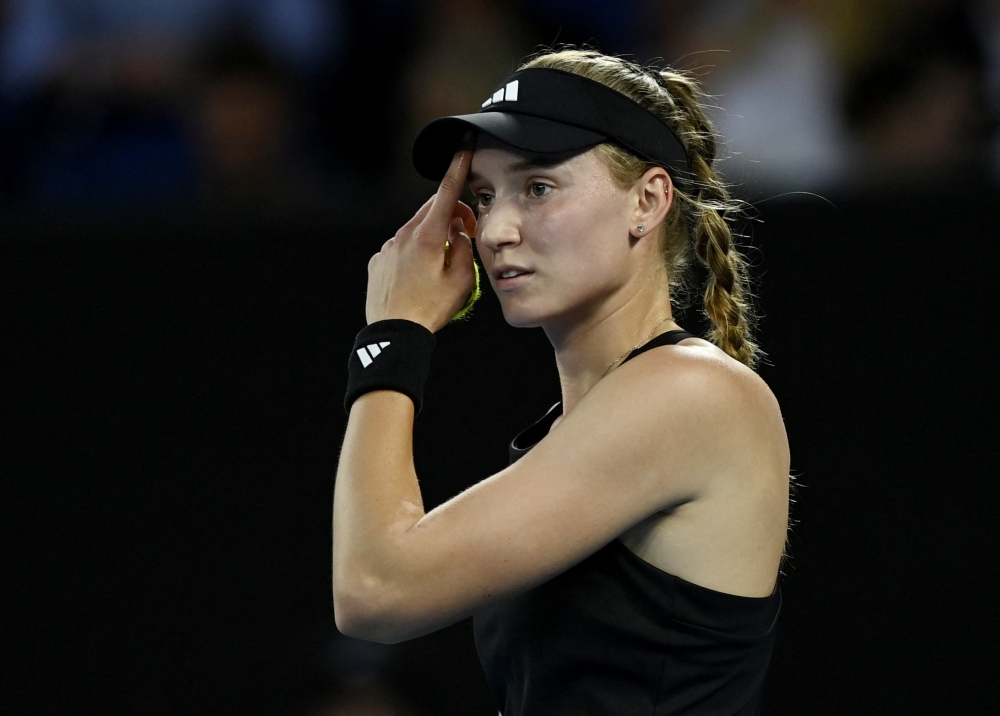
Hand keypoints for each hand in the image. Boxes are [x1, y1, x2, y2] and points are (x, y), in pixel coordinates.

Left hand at [366, 150, 477, 331]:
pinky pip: (399, 249)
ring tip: (438, 269)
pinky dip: (412, 255)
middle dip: (450, 215)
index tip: (463, 148)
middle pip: (431, 210)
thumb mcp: (462, 280)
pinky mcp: (377, 261)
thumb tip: (458, 233)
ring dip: (431, 239)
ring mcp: (387, 247)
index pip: (446, 193)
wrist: (394, 333)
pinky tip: (417, 279)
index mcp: (428, 235)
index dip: (457, 169)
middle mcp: (404, 235)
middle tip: (463, 236)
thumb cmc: (430, 309)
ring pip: (415, 231)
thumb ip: (464, 248)